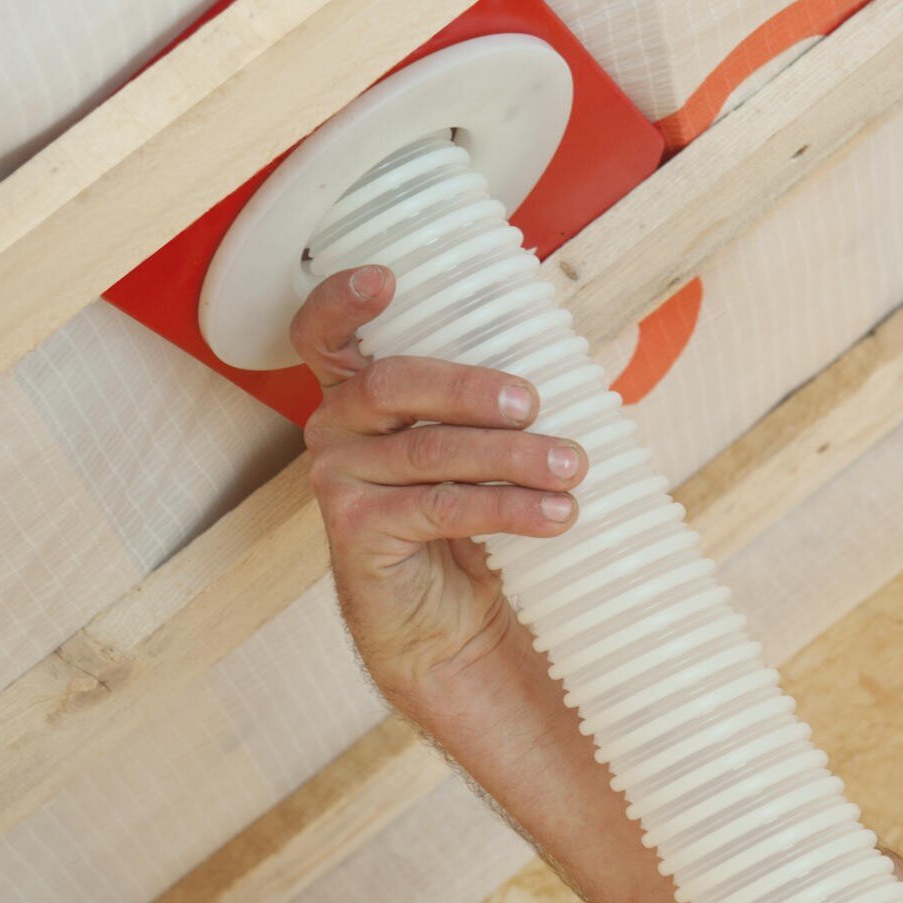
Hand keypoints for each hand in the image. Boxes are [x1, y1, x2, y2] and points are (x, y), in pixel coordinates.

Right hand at [290, 264, 588, 706]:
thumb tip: (580, 367)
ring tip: (572, 467)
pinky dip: (507, 508)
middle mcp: (336, 429)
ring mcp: (337, 482)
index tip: (385, 278)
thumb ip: (496, 405)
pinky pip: (440, 508)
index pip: (322, 334)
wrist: (448, 624)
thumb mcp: (479, 450)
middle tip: (535, 404)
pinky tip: (556, 514)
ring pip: (430, 452)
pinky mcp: (355, 534)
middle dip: (471, 388)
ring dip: (512, 457)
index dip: (341, 301)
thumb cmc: (470, 520)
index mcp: (362, 394)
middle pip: (392, 384)